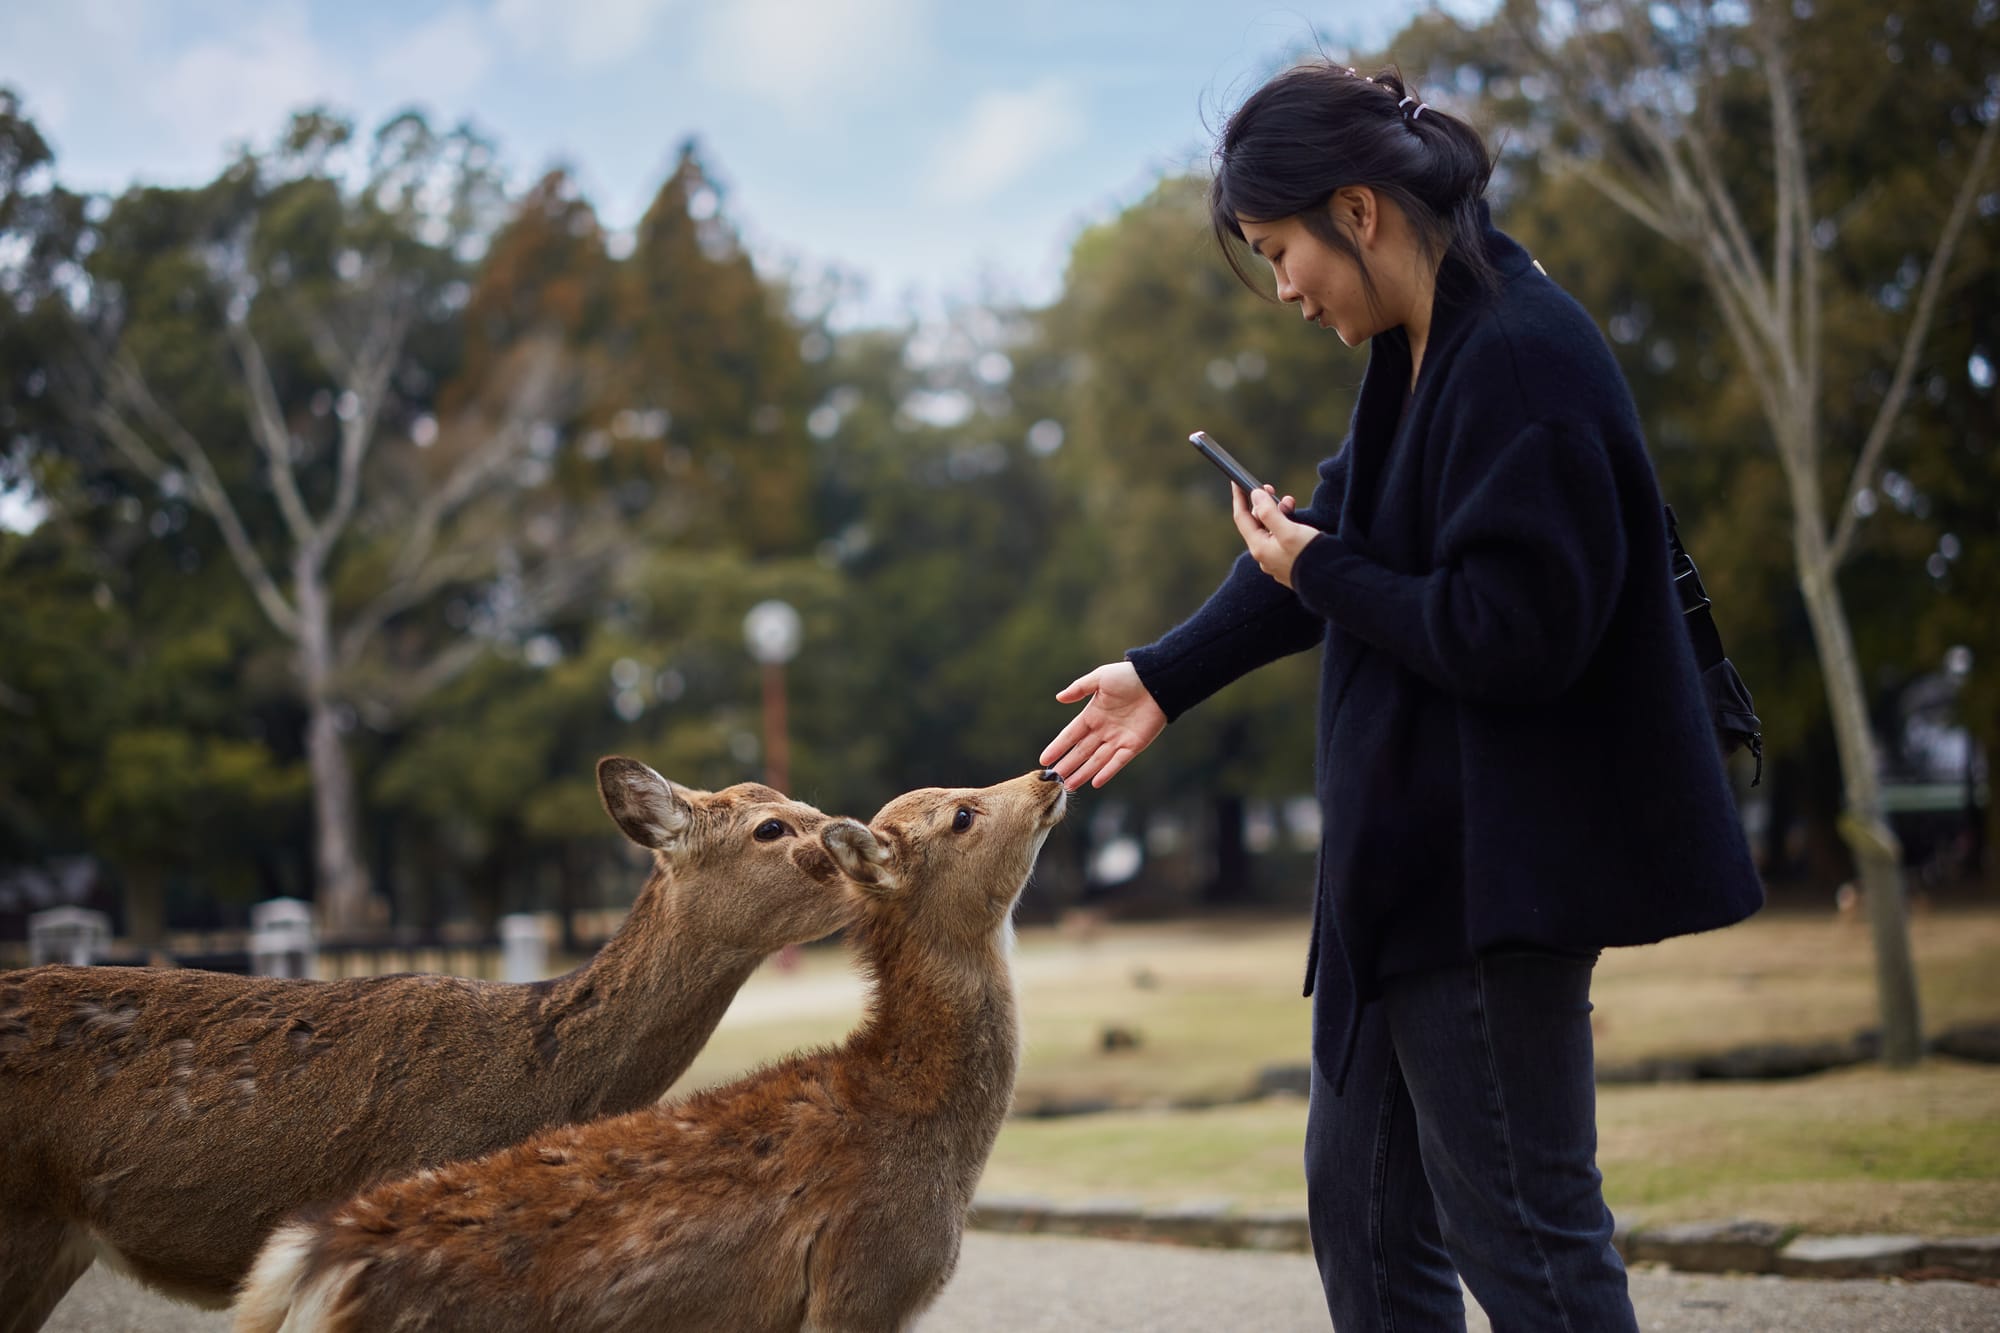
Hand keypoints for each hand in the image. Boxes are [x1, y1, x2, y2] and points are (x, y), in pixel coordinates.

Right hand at [1038, 661, 1166, 789]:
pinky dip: (1107, 772)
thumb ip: (1080, 688)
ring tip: (1069, 786)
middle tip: (1054, 780)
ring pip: (1097, 761)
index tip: (1044, 760)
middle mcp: (1103, 730)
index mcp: (1092, 715)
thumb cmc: (1128, 676)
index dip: (1058, 747)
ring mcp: (1118, 739)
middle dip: (1067, 765)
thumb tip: (1059, 697)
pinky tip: (1095, 783)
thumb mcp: (1100, 678)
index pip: (1070, 735)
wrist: (1157, 680)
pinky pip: (1118, 762)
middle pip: (1081, 752)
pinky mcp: (1134, 745)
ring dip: (1083, 773)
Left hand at [1233, 483, 1315, 588]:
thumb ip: (1269, 512)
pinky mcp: (1288, 560)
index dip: (1239, 498)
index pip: (1242, 518)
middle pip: (1256, 523)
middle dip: (1263, 503)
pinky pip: (1281, 537)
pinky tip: (1294, 518)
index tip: (1236, 481)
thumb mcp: (1288, 530)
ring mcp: (1276, 559)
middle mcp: (1264, 555)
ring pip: (1270, 529)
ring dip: (1277, 512)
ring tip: (1290, 502)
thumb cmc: (1309, 555)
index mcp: (1260, 548)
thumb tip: (1255, 495)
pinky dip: (1285, 523)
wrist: (1330, 580)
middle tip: (1271, 488)